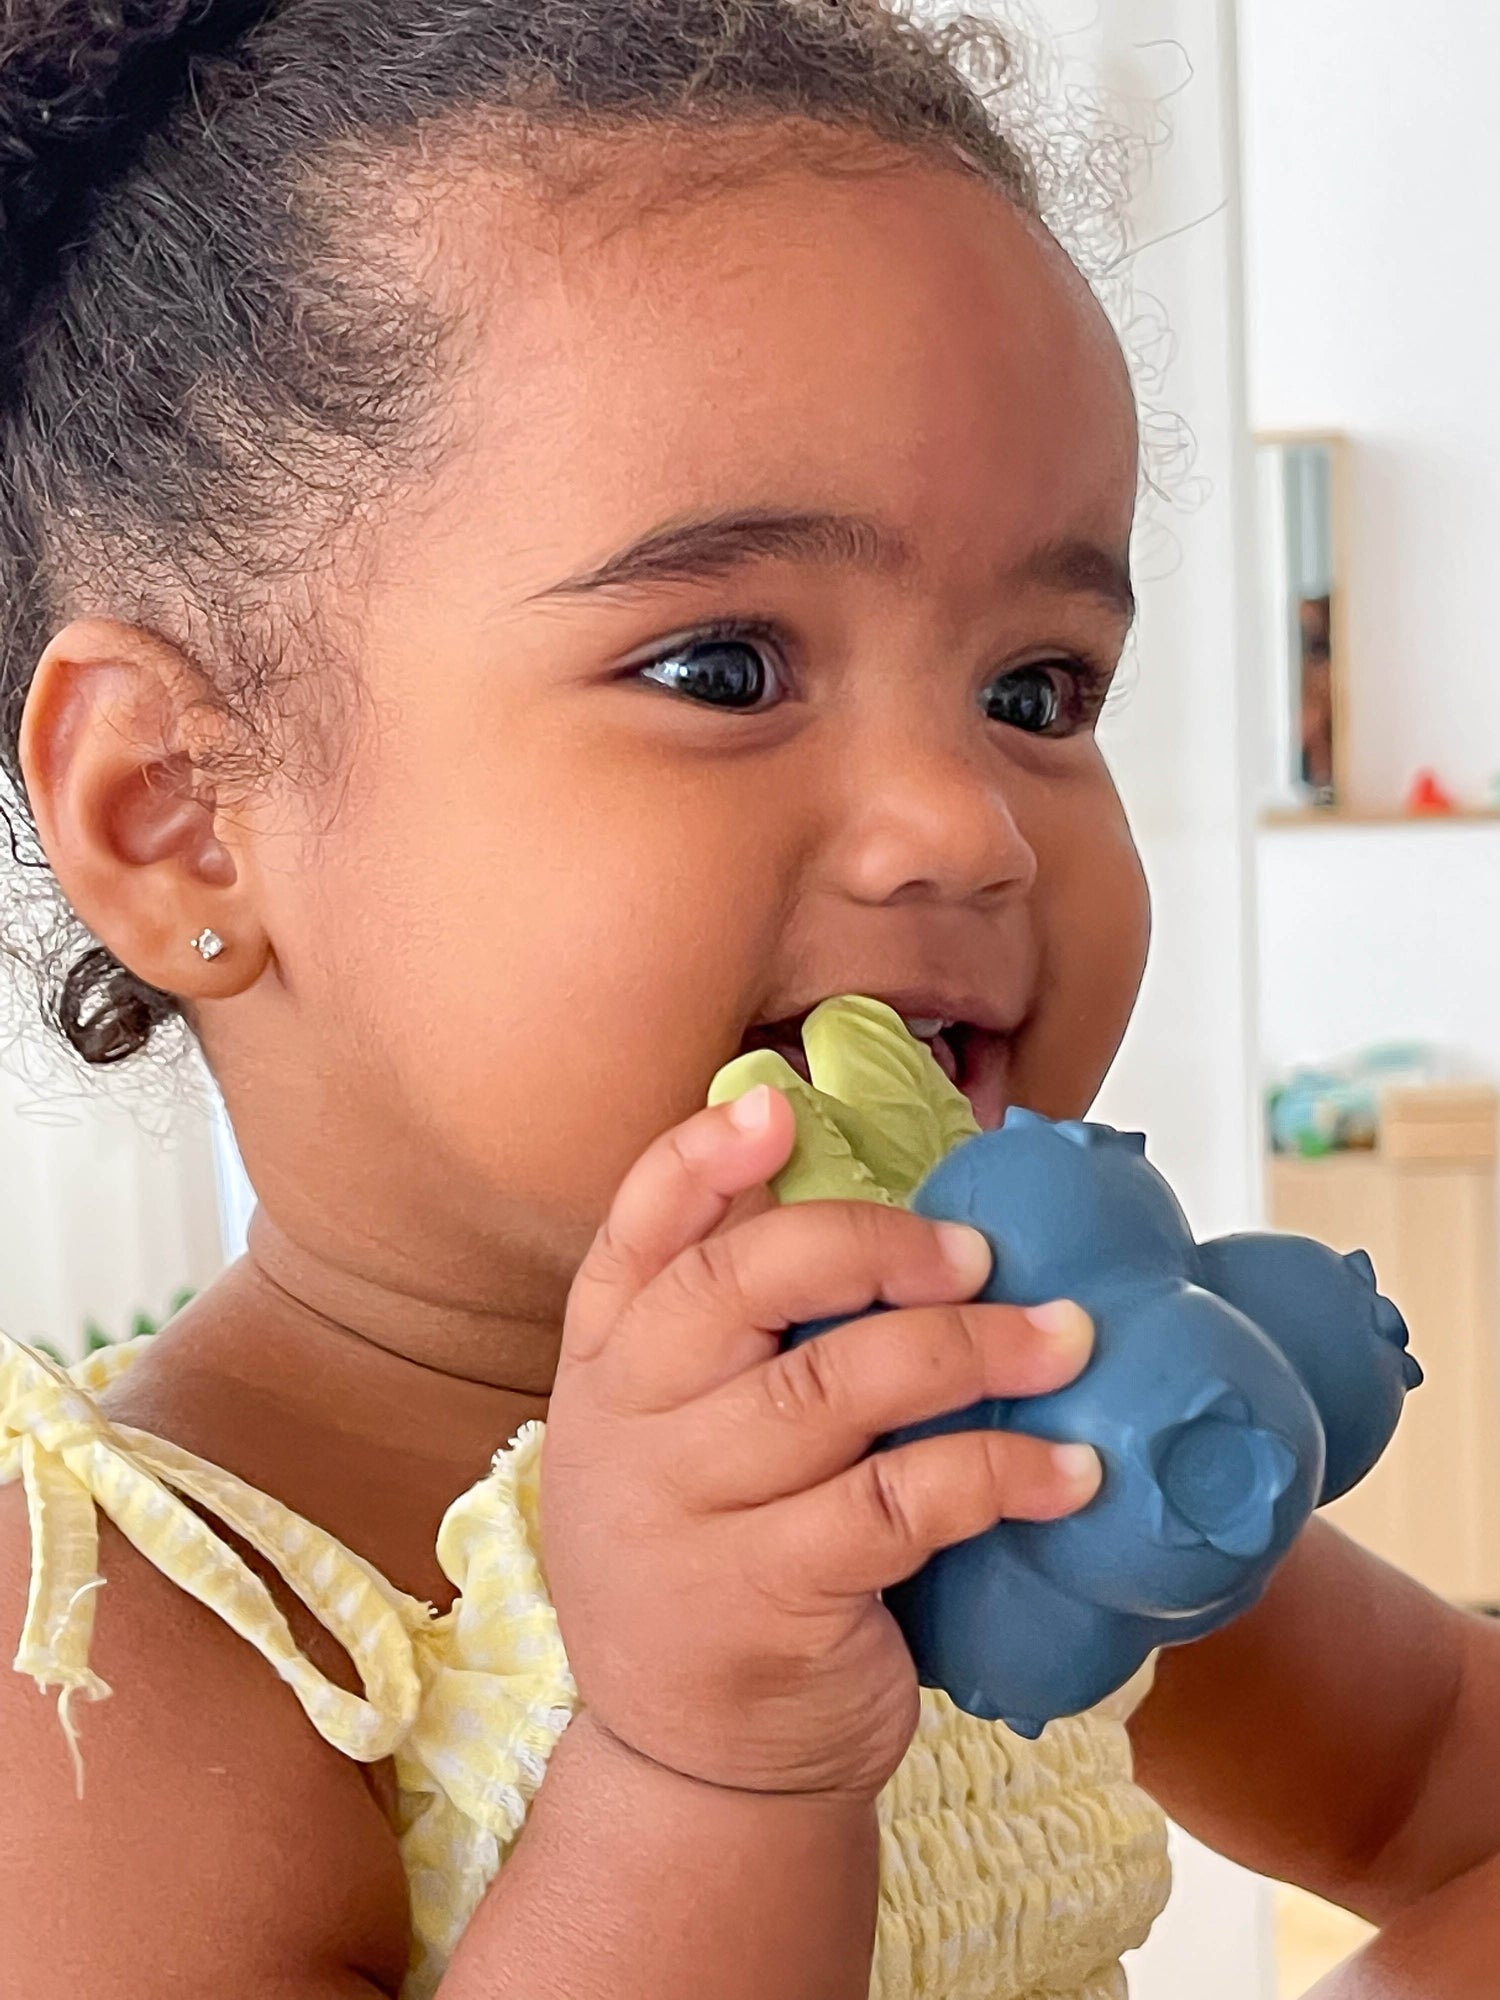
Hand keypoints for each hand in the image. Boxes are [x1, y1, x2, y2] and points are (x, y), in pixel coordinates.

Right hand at [544, 1085, 1100, 1800]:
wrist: (693, 1763)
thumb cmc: (716, 1556)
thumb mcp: (681, 1438)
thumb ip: (742, 1334)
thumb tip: (868, 1208)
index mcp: (608, 1361)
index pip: (636, 1231)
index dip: (701, 1161)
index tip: (774, 1108)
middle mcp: (629, 1423)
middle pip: (736, 1286)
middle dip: (871, 1247)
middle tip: (978, 1255)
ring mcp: (688, 1513)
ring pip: (835, 1389)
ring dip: (971, 1351)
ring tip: (1067, 1342)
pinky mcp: (767, 1598)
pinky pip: (899, 1506)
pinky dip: (997, 1472)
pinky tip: (1068, 1469)